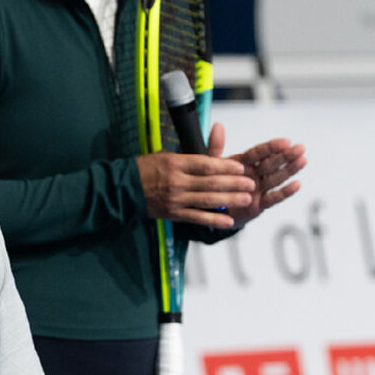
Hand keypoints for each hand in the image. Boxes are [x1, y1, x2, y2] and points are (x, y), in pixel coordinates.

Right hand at [136, 134, 253, 228]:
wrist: (124, 189)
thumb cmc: (145, 169)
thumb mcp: (165, 155)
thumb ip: (188, 155)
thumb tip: (210, 152)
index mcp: (175, 163)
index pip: (205, 164)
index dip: (225, 166)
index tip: (240, 167)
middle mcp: (176, 182)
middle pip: (210, 182)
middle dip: (233, 183)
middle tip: (250, 183)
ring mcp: (175, 199)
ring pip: (207, 200)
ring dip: (229, 200)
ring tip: (246, 199)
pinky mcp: (173, 214)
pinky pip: (197, 218)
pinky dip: (213, 220)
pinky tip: (228, 222)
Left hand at [219, 122, 306, 226]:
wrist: (214, 210)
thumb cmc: (215, 184)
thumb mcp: (212, 165)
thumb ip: (215, 146)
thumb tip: (217, 125)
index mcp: (243, 163)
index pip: (259, 153)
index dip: (271, 147)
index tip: (285, 141)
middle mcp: (254, 174)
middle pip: (271, 164)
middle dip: (286, 156)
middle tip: (300, 148)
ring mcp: (259, 189)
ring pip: (276, 178)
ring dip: (290, 170)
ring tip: (303, 160)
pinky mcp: (261, 204)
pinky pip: (274, 198)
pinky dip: (285, 192)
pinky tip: (297, 184)